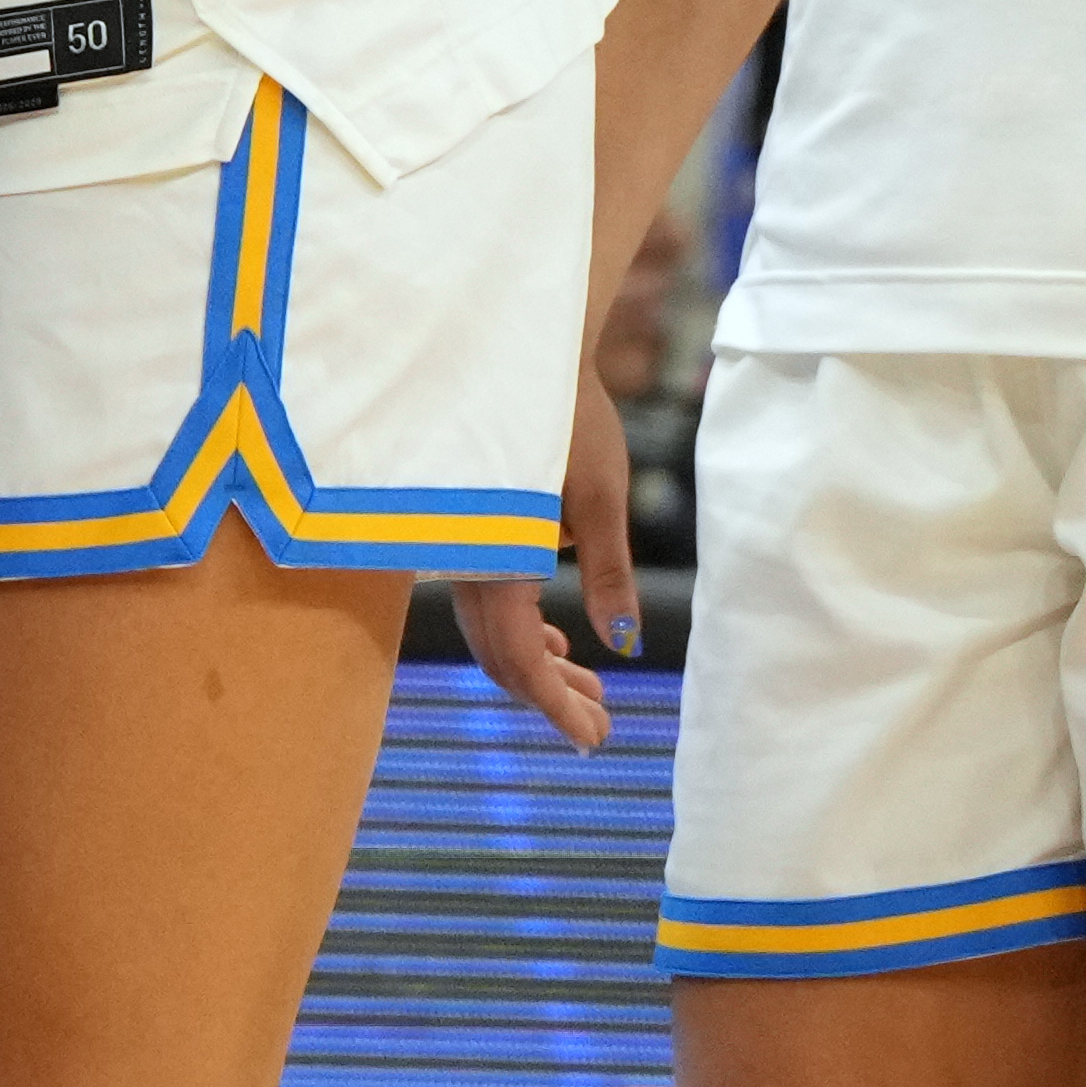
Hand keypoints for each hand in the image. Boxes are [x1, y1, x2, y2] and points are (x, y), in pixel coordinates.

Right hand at [452, 370, 640, 754]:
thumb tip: (624, 647)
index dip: (554, 706)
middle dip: (551, 697)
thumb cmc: (566, 415)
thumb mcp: (602, 495)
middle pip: (500, 655)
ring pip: (493, 630)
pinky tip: (562, 639)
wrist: (517, 348)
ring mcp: (461, 547)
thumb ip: (609, 574)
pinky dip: (525, 630)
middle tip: (599, 728)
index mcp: (495, 558)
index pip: (518, 659)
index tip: (592, 739)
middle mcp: (465, 560)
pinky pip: (487, 601)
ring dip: (541, 666)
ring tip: (593, 689)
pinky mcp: (468, 528)